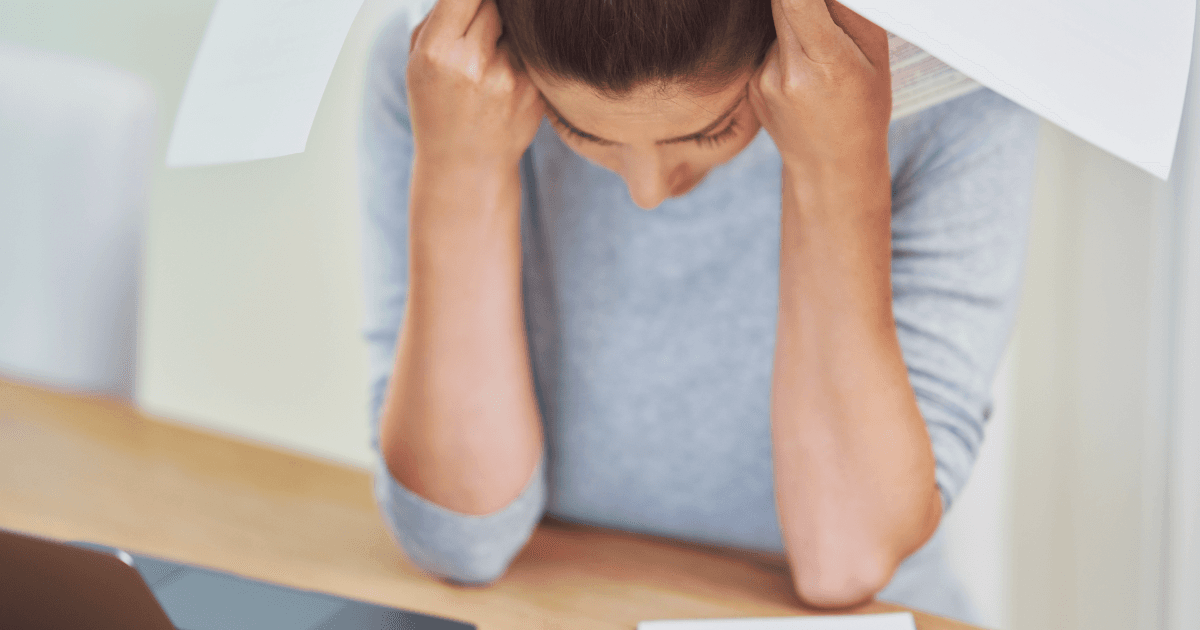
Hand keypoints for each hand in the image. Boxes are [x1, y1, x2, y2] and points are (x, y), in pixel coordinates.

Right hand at [406, 0, 543, 170]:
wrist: (467, 164)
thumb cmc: (438, 104)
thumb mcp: (418, 61)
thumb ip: (440, 16)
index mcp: (437, 53)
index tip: (472, 4)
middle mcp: (474, 64)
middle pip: (492, 3)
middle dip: (487, 9)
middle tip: (482, 32)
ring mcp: (510, 78)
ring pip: (517, 26)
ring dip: (507, 33)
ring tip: (492, 58)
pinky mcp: (536, 89)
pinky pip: (532, 51)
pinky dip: (523, 54)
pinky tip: (506, 76)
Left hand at [749, 0, 891, 180]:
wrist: (830, 167)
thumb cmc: (863, 109)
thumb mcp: (873, 57)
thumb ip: (850, 10)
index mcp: (825, 62)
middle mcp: (785, 70)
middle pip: (780, 2)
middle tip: (819, 11)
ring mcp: (762, 78)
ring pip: (775, 21)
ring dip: (794, 17)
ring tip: (819, 51)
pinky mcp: (750, 83)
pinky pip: (768, 43)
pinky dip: (785, 40)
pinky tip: (803, 66)